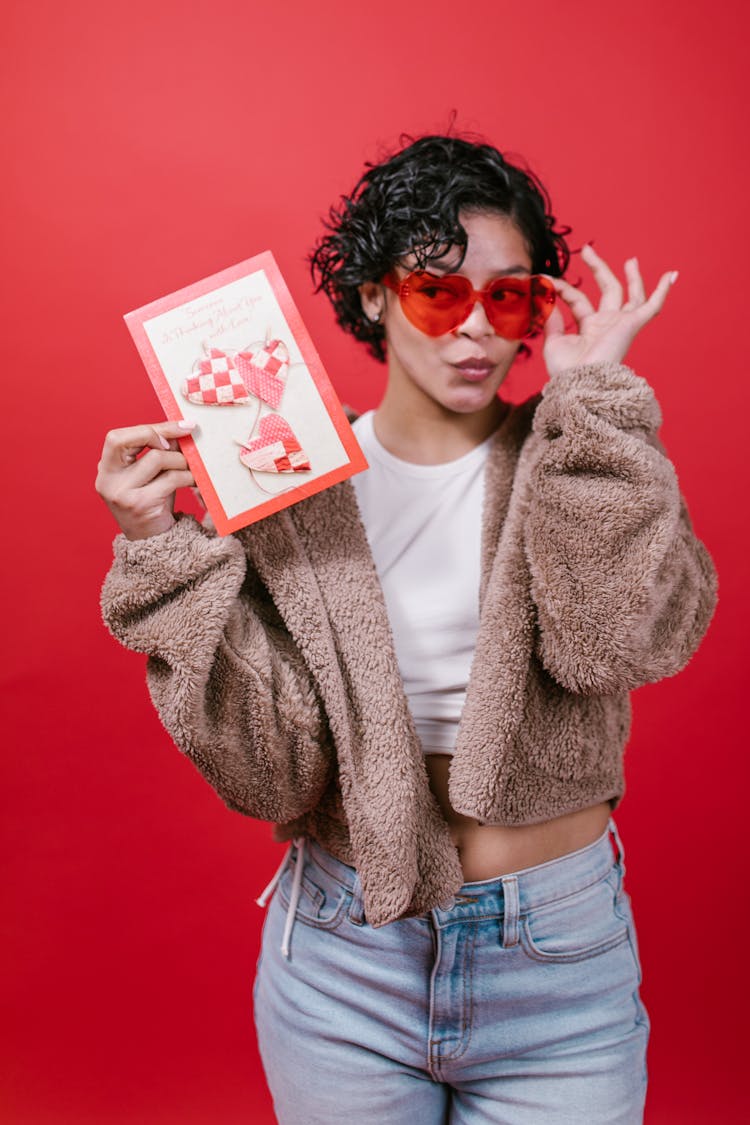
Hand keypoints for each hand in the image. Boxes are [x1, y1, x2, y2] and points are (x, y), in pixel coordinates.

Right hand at [95, 421, 196, 539]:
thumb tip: (179, 428)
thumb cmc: (153, 502)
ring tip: (190, 469)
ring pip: (157, 458)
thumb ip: (158, 451)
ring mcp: (121, 493)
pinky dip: (188, 476)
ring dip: (180, 461)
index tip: (175, 428)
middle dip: (162, 435)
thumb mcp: (150, 475)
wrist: (153, 542)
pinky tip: (195, 481)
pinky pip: (171, 478)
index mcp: (106, 470)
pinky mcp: (141, 504)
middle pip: (129, 440)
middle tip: (185, 439)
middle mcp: (107, 480)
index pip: (116, 437)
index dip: (146, 429)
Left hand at [542, 245, 677, 377]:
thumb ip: (552, 320)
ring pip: (631, 295)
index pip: (577, 300)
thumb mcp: (554, 342)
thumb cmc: (566, 372)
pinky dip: (662, 291)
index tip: (545, 279)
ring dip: (632, 277)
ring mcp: (620, 325)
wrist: (579, 385)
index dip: (562, 288)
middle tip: (587, 249)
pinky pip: (652, 307)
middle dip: (598, 269)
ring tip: (631, 259)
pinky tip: (672, 275)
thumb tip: (547, 298)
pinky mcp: (631, 325)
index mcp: (588, 329)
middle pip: (607, 291)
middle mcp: (606, 325)